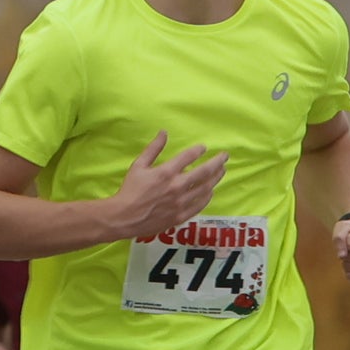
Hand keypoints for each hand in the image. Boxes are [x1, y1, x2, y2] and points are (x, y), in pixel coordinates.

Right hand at [103, 135, 228, 239]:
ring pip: (206, 188)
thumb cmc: (130, 190)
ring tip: (222, 171)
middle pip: (205, 172)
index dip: (199, 150)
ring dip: (216, 178)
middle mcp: (177, 186)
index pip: (189, 156)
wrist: (124, 217)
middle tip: (225, 156)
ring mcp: (181, 202)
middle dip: (218, 162)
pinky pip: (200, 205)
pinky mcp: (181, 216)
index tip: (204, 148)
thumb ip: (153, 148)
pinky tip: (211, 191)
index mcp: (166, 172)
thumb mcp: (138, 165)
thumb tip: (164, 132)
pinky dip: (208, 196)